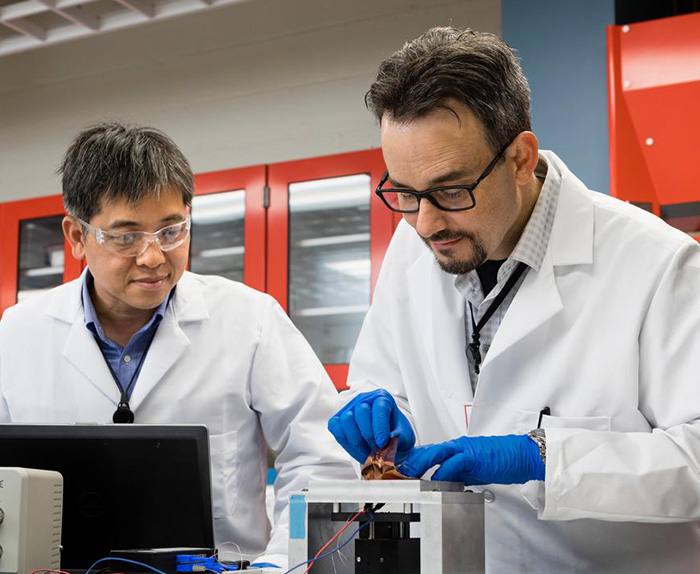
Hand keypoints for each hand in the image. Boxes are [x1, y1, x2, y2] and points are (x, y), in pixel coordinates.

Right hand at [328, 389, 415, 463]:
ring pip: (347, 419)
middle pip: (361, 412)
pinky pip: (334, 426)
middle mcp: (365, 399)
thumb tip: (387, 442)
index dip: (380, 427)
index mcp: (383, 398)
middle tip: (376, 449)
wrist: (389, 443)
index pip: (379, 408)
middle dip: (369, 436)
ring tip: (367, 450)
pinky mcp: (339, 419)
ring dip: (356, 440)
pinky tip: (355, 447)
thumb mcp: (404, 438)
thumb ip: (397, 439)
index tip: (383, 442)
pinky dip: (343, 438)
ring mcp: (350, 408)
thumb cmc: (396, 437)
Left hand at [399, 434, 544, 484]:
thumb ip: (459, 475)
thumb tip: (445, 485)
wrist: (523, 454)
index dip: (414, 460)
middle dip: (412, 461)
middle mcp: (458, 446)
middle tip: (398, 471)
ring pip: (438, 451)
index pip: (430, 453)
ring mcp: (466, 449)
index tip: (401, 470)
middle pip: (429, 450)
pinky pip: (456, 462)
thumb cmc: (503, 461)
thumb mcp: (475, 471)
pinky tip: (437, 479)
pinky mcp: (476, 456)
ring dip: (422, 463)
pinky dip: (445, 470)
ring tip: (410, 473)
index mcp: (457, 449)